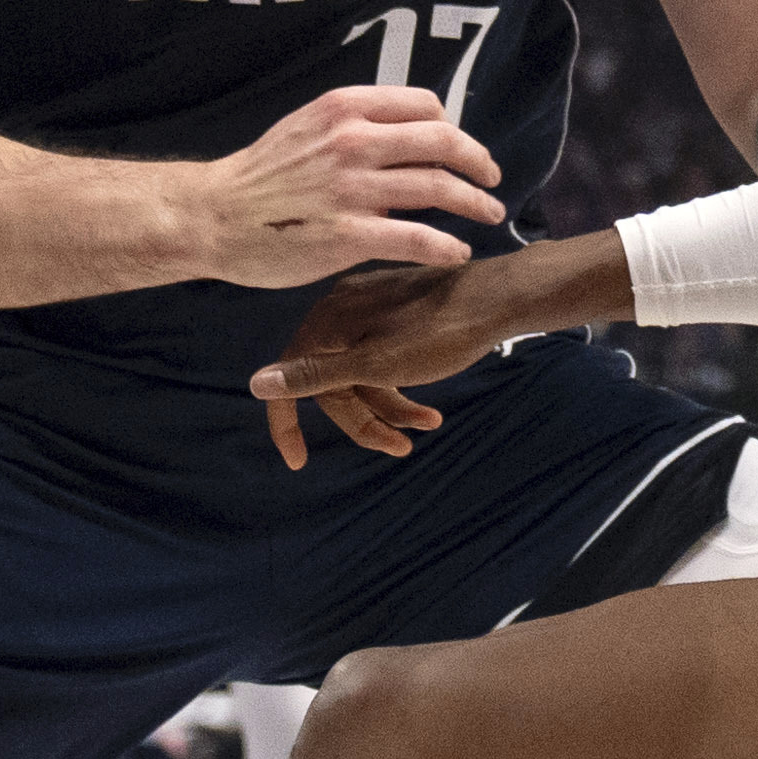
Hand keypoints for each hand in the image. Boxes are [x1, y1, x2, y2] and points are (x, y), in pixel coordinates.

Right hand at [197, 86, 501, 291]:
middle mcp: (353, 141)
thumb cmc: (263, 177)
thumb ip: (356, 129)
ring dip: (476, 204)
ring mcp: (352, 188)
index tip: (460, 150)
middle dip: (479, 162)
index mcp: (345, 108)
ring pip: (439, 188)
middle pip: (444, 142)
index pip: (426, 106)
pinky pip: (418, 238)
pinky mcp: (348, 235)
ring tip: (491, 216)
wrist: (213, 216)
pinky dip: (448, 247)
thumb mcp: (307, 128)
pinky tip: (457, 254)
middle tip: (493, 180)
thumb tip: (408, 146)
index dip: (453, 128)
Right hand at [243, 258, 497, 467]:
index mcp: (328, 321)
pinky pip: (384, 358)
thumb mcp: (376, 364)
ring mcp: (371, 308)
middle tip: (402, 448)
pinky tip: (430, 404)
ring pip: (364, 373)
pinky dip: (402, 385)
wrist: (502, 295)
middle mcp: (342, 310)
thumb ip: (316, 376)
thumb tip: (255, 384)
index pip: (290, 378)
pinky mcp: (398, 311)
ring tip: (430, 424)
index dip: (287, 423)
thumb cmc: (440, 333)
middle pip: (335, 382)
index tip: (298, 462)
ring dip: (392, 407)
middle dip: (366, 419)